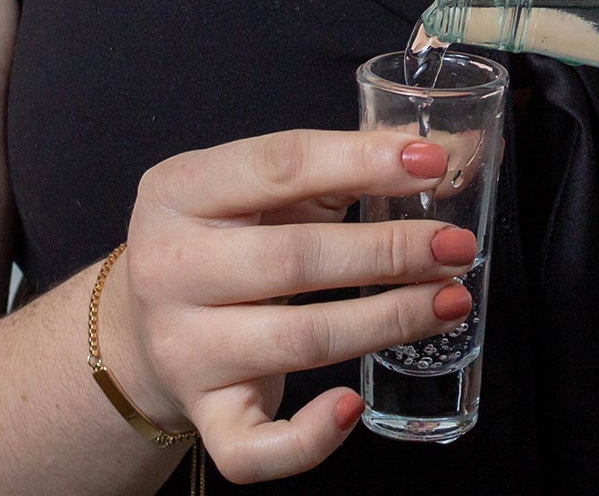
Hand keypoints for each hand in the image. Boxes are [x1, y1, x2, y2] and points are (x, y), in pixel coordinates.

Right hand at [101, 128, 477, 482]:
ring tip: (449, 301)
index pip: (282, 164)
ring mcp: (182, 348)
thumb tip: (453, 150)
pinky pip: (252, 447)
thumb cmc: (229, 237)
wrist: (142, 324)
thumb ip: (351, 166)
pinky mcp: (203, 414)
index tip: (433, 163)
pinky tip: (354, 404)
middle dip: (388, 251)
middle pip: (294, 258)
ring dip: (386, 321)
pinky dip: (309, 436)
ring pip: (297, 341)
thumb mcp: (267, 188)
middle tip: (456, 246)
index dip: (363, 160)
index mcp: (182, 189)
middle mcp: (171, 267)